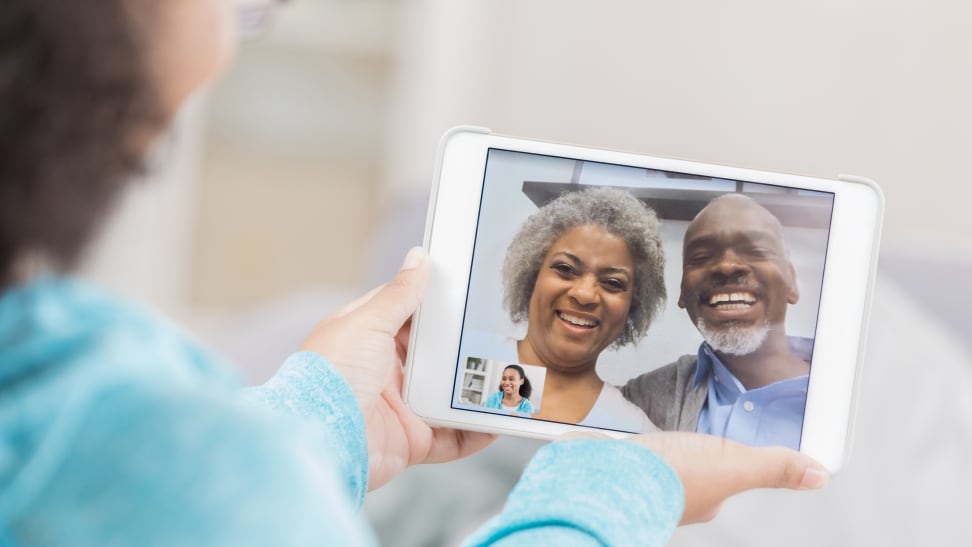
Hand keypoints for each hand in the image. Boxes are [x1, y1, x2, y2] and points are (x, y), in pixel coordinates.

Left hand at [299, 247, 493, 489]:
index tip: (468, 289)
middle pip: (432, 355)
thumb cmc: (332, 375)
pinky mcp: (412, 441)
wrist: (321, 441)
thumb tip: (419, 258)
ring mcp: (400, 407)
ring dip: (476, 388)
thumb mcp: (367, 322)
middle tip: (500, 331)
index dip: (434, 302)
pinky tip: (499, 419)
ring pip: (448, 394)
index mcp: (365, 338)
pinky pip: (453, 437)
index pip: (405, 312)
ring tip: (510, 374)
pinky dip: (476, 431)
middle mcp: (382, 372)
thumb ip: (400, 294)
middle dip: (463, 347)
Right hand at [626, 432, 828, 523]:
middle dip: (691, 452)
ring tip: (661, 432)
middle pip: (691, 470)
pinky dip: (630, 445)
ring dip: (659, 448)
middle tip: (694, 433)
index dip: (729, 461)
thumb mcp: (731, 466)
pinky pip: (629, 453)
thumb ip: (771, 467)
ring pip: (659, 463)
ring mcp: (642, 478)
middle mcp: (673, 493)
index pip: (726, 481)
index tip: (728, 446)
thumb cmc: (664, 479)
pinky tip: (627, 433)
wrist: (602, 474)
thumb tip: (817, 475)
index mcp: (704, 498)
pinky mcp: (614, 463)